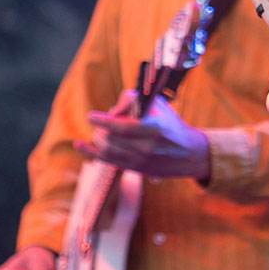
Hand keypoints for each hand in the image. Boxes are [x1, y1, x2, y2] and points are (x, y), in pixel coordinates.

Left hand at [77, 94, 210, 180]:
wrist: (189, 153)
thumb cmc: (170, 124)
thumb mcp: (158, 105)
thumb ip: (134, 100)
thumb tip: (112, 109)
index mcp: (154, 128)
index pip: (122, 126)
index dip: (103, 121)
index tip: (91, 116)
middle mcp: (146, 146)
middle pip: (111, 138)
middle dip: (102, 128)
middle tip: (102, 121)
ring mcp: (140, 160)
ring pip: (107, 150)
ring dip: (97, 138)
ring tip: (99, 131)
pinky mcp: (136, 169)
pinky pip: (108, 161)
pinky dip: (91, 152)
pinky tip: (79, 144)